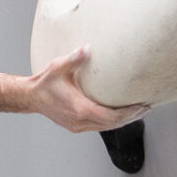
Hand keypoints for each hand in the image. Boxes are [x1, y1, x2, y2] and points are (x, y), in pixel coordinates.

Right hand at [27, 47, 149, 133]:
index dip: (129, 113)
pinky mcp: (76, 126)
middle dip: (131, 117)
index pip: (111, 116)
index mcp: (79, 109)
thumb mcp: (58, 67)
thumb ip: (75, 58)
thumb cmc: (45, 83)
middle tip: (146, 108)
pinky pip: (99, 126)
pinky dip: (112, 121)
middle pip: (113, 124)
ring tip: (138, 111)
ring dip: (123, 120)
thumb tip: (88, 48)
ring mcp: (78, 126)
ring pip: (107, 127)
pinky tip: (120, 114)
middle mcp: (80, 121)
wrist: (30, 97)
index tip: (142, 106)